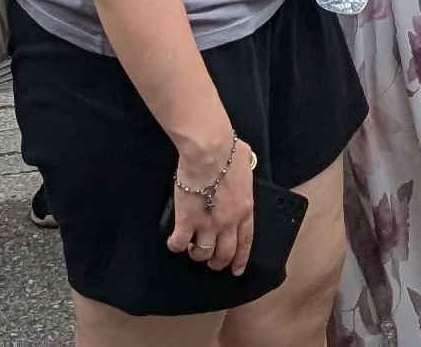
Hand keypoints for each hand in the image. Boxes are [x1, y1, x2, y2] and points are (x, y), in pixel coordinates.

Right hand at [166, 132, 256, 272]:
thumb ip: (245, 172)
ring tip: (192, 250)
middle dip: (218, 262)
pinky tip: (173, 243)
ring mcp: (207, 225)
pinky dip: (176, 246)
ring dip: (197, 255)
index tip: (236, 270)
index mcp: (244, 209)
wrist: (209, 151)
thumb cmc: (229, 151)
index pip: (245, 241)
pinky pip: (180, 243)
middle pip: (225, 253)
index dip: (240, 258)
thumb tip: (243, 166)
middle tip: (212, 263)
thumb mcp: (246, 163)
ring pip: (203, 253)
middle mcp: (228, 223)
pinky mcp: (187, 221)